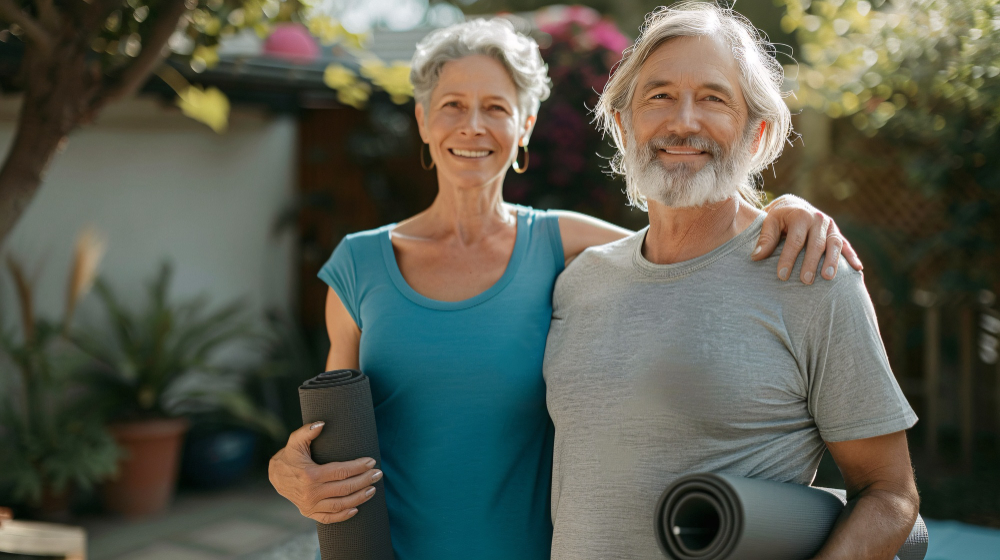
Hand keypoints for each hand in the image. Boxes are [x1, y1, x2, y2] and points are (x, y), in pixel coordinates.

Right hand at [268, 421, 382, 523]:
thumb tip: (322, 424)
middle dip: (364, 481)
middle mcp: (310, 492)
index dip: (358, 467)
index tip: (371, 461)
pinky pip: (329, 518)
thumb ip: (308, 431)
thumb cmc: (289, 455)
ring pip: (340, 504)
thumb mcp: (295, 441)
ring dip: (359, 498)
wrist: (274, 475)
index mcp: (310, 475)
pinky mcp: (308, 512)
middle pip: (344, 488)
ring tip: (372, 489)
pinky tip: (356, 509)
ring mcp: (309, 505)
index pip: (340, 471)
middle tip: (378, 474)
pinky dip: (343, 515)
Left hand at [753, 194, 862, 283]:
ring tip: (828, 278)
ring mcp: (830, 226)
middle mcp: (818, 219)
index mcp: (800, 215)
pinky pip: (846, 245)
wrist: (793, 205)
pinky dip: (852, 256)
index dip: (788, 258)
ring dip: (833, 261)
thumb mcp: (769, 223)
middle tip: (805, 281)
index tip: (781, 275)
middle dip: (811, 263)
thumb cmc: (778, 218)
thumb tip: (756, 257)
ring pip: (834, 244)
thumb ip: (765, 239)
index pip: (795, 240)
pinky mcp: (836, 232)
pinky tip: (857, 269)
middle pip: (816, 244)